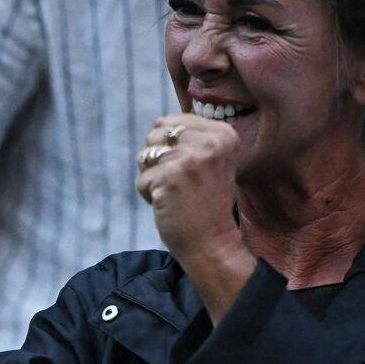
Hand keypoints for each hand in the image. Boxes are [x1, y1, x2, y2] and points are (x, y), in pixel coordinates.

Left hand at [135, 114, 253, 317]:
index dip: (173, 149)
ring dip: (153, 178)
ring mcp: (190, 157)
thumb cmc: (205, 204)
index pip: (173, 120)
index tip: (195, 172)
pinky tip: (170, 205)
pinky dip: (149, 195)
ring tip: (177, 194)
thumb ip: (190, 138)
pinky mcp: (170, 176)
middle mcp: (211, 141)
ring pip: (145, 156)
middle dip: (159, 161)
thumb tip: (158, 121)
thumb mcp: (208, 161)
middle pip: (155, 135)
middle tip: (184, 185)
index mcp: (224, 133)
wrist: (212, 243)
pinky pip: (141, 180)